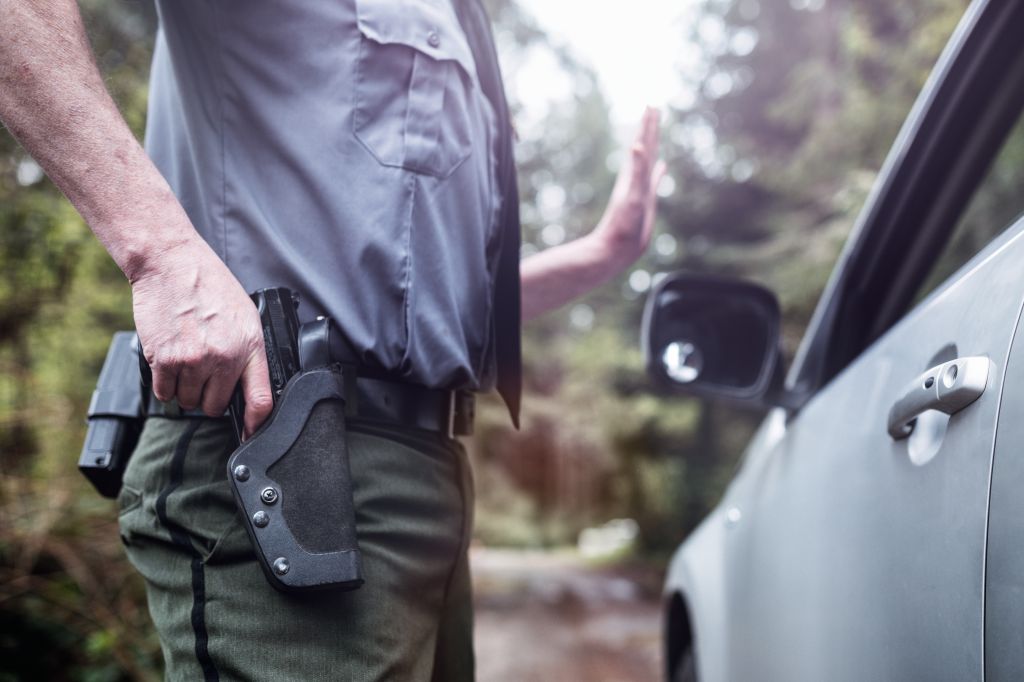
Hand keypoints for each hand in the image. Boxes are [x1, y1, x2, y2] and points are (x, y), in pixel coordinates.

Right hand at [132, 235, 272, 439]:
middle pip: (215, 406)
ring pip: (188, 402)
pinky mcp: (164, 360)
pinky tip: (169, 362)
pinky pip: (164, 393)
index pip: (261, 400)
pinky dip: (165, 385)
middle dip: (209, 396)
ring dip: (185, 390)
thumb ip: (248, 352)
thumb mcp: (245, 316)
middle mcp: (223, 357)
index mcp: (250, 347)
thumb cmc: (209, 286)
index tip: (251, 435)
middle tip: (204, 373)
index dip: (257, 425)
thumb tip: (247, 385)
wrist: (172, 264)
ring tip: (186, 361)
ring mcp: (193, 360)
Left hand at [592, 106, 665, 266]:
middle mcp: (636, 179)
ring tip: (656, 130)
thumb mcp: (631, 195)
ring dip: (653, 144)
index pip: (644, 143)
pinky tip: (661, 166)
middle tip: (653, 107)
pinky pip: (652, 180)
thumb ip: (637, 170)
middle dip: (650, 127)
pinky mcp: (643, 201)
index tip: (651, 105)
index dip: (648, 125)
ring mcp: (640, 189)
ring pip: (648, 160)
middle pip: (646, 146)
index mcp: (634, 175)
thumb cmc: (622, 225)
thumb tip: (637, 144)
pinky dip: (657, 171)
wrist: (615, 249)